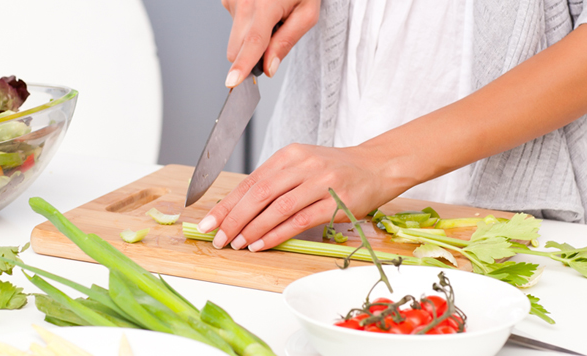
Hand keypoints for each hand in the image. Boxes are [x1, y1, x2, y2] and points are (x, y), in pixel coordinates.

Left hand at [196, 143, 408, 251]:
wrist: (376, 166)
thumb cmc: (335, 170)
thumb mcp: (302, 165)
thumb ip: (275, 182)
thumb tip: (238, 209)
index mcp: (290, 154)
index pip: (251, 181)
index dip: (227, 204)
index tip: (209, 221)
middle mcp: (304, 165)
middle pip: (260, 194)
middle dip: (234, 218)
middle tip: (218, 237)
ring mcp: (322, 183)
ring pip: (278, 208)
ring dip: (253, 229)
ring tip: (237, 244)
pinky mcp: (337, 202)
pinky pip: (299, 221)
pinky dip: (276, 234)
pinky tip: (261, 244)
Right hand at [221, 0, 319, 86]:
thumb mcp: (307, 13)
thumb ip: (287, 41)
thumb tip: (269, 67)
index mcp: (265, 5)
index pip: (252, 43)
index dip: (242, 65)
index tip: (232, 81)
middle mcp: (244, 1)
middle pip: (237, 48)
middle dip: (251, 54)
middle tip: (274, 36)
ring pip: (235, 37)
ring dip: (251, 35)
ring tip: (271, 15)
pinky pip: (234, 23)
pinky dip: (247, 23)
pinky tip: (262, 7)